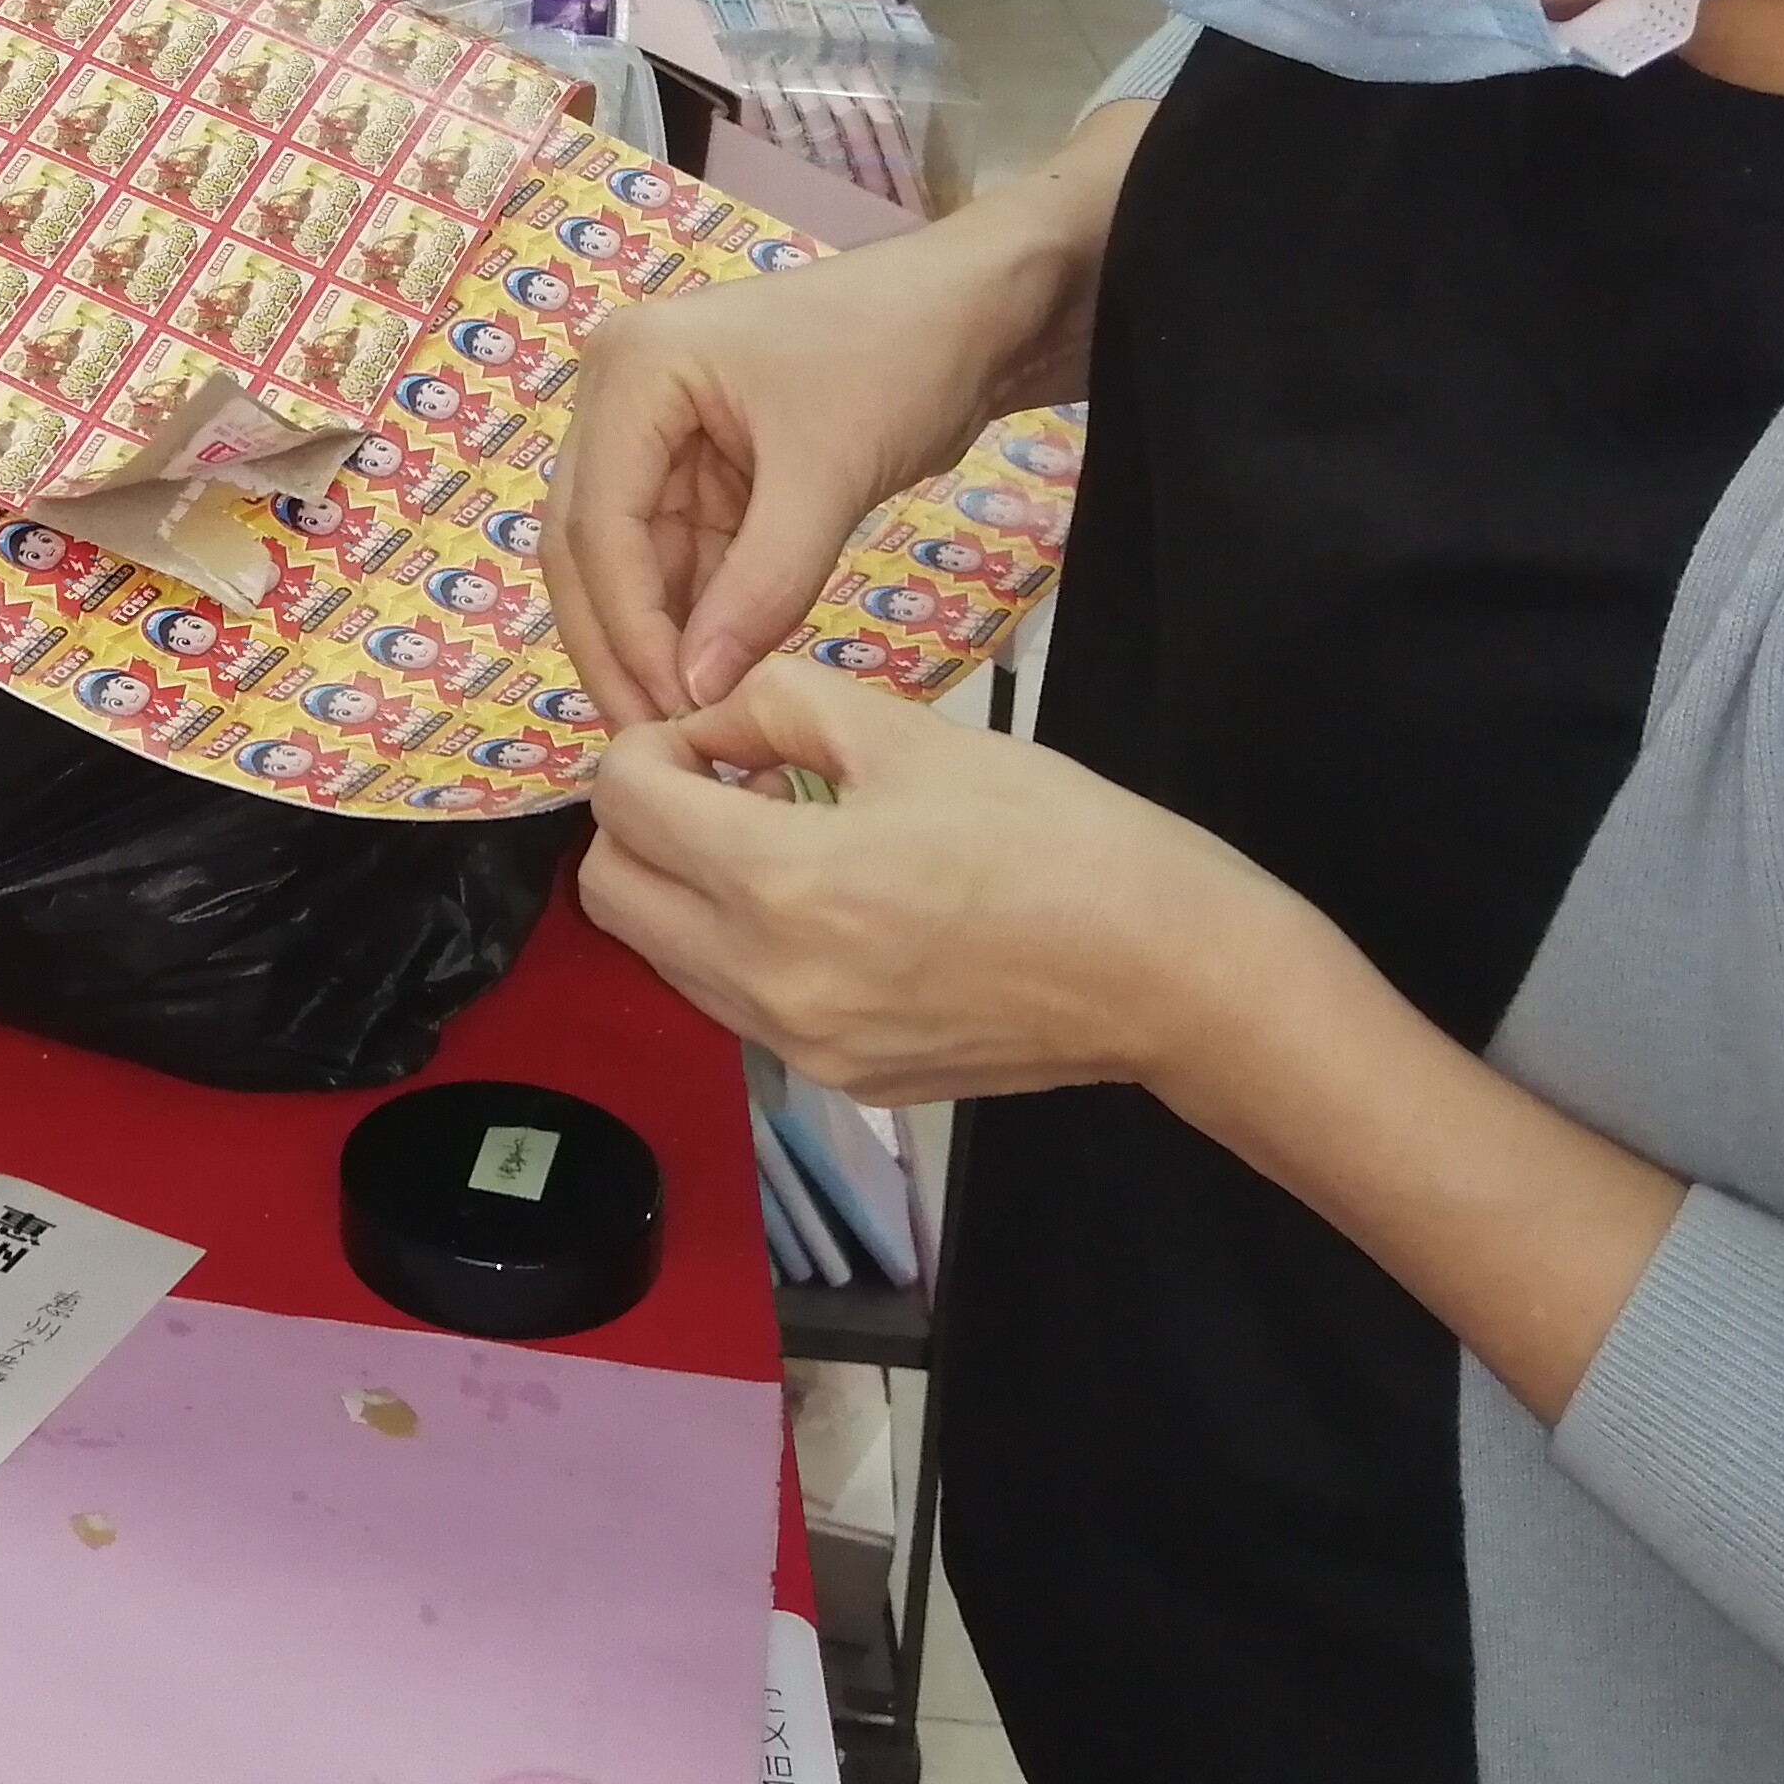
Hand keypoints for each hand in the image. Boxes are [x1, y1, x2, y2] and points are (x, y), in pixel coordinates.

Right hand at [545, 98, 1140, 724]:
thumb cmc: (901, 355)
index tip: (669, 712)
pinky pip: (679, 554)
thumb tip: (695, 690)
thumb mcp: (829, 474)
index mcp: (631, 370)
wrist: (981, 308)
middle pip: (587, 545)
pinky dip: (694, 615)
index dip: (627, 628)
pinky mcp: (700, 462)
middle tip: (653, 737)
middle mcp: (620, 394)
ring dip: (653, 638)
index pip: (597, 525)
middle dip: (619, 643)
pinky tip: (710, 677)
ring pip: (628, 559)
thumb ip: (761, 586)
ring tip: (682, 723)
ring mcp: (656, 429)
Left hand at [590, 658, 1686, 1414]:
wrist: (1170, 971)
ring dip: (682, 885)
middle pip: (612, 894)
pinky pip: (733, 1003)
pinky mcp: (841, 1078)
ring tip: (775, 833)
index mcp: (781, 882)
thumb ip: (778, 705)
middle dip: (642, 822)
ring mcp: (801, 1046)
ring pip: (663, 956)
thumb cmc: (1056, 835)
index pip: (622, 803)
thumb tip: (709, 720)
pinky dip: (736, 944)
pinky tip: (821, 900)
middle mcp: (768, 982)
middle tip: (721, 779)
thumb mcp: (910, 731)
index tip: (713, 731)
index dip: (649, 746)